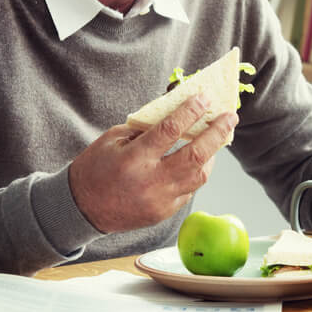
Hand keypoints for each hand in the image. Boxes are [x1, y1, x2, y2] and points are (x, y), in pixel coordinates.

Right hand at [69, 96, 237, 232]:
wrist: (81, 209)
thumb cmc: (96, 167)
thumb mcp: (113, 139)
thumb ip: (145, 127)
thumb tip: (178, 110)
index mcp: (133, 159)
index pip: (169, 130)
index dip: (190, 112)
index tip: (205, 98)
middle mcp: (150, 182)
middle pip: (195, 155)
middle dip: (217, 133)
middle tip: (231, 117)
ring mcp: (159, 200)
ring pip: (199, 175)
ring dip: (212, 154)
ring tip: (218, 137)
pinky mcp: (164, 213)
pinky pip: (189, 190)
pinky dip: (196, 172)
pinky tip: (199, 159)